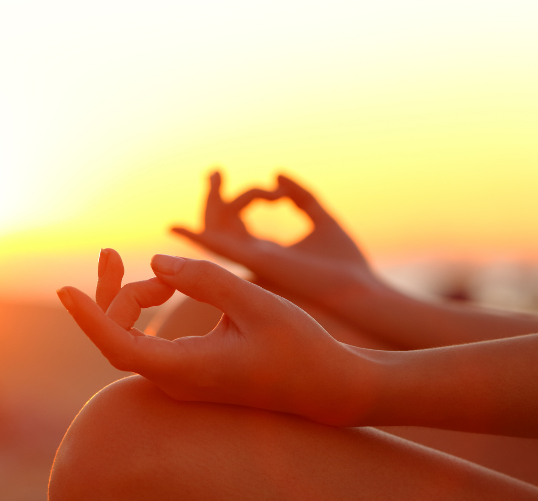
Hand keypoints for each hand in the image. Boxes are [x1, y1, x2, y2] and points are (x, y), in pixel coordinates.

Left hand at [57, 251, 373, 425]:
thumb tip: (158, 262)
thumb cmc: (300, 348)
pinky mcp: (190, 373)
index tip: (64, 289)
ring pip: (131, 338)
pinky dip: (147, 312)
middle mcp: (175, 381)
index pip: (117, 345)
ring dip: (135, 299)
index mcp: (186, 369)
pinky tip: (163, 288)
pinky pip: (148, 342)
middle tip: (109, 252)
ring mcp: (180, 381)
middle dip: (112, 293)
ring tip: (166, 275)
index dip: (89, 316)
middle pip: (117, 336)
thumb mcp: (255, 305)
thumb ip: (204, 280)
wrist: (328, 387)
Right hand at [173, 172, 380, 308]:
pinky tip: (176, 228)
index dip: (245, 197)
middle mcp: (253, 259)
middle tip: (216, 171)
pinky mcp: (258, 263)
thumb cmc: (346, 263)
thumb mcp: (322, 218)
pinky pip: (219, 249)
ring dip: (214, 202)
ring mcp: (253, 263)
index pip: (238, 224)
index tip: (275, 190)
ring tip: (217, 175)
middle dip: (215, 197)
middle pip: (220, 227)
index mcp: (267, 252)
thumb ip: (300, 196)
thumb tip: (277, 174)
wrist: (361, 290)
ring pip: (217, 232)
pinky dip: (197, 238)